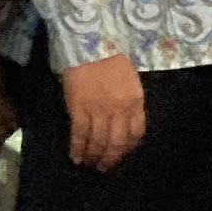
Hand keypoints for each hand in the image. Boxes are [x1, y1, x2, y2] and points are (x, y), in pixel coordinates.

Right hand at [59, 54, 146, 168]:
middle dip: (110, 158)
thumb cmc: (111, 58)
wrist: (90, 44)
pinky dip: (77, 148)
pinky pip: (79, 134)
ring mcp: (99, 111)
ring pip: (98, 141)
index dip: (128, 148)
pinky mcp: (79, 109)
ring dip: (93, 156)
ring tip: (88, 163)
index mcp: (136, 101)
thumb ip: (130, 101)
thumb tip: (123, 122)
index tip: (121, 155)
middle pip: (117, 142)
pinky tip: (75, 157)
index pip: (136, 133)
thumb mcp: (131, 81)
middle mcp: (120, 110)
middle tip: (103, 167)